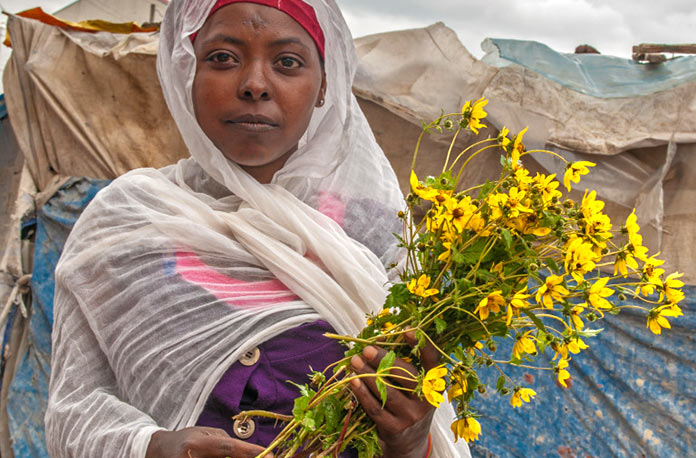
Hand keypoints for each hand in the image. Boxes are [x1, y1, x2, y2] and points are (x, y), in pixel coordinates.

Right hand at [145, 426, 271, 457]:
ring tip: (238, 455)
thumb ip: (225, 442)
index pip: (229, 448)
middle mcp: (191, 457)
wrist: (159, 451)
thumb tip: (248, 451)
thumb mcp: (206, 434)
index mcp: (197, 443)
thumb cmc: (187, 439)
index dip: (250, 452)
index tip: (269, 455)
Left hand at [349, 331, 437, 457]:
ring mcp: (411, 416)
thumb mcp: (415, 386)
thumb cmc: (409, 402)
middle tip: (366, 349)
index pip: (432, 363)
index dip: (422, 346)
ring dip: (368, 375)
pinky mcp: (395, 428)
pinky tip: (353, 381)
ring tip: (355, 361)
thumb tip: (379, 339)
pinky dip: (362, 393)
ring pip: (387, 392)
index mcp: (435, 384)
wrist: (410, 441)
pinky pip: (375, 408)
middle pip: (404, 376)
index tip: (408, 330)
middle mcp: (426, 400)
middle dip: (383, 360)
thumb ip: (403, 364)